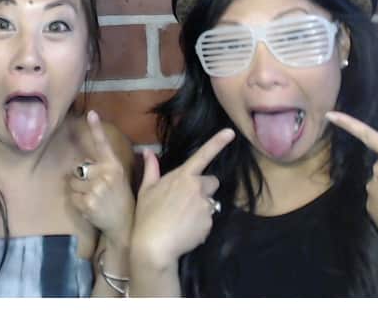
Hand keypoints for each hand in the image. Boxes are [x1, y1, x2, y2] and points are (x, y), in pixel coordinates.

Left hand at [68, 111, 134, 245]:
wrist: (125, 227)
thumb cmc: (122, 200)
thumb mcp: (121, 179)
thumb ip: (108, 166)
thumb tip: (93, 156)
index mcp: (115, 166)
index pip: (103, 144)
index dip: (96, 128)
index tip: (91, 113)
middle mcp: (106, 175)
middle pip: (78, 168)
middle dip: (81, 178)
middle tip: (96, 190)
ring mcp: (96, 189)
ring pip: (72, 182)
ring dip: (78, 191)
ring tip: (93, 199)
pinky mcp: (87, 203)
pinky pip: (72, 197)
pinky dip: (76, 203)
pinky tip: (90, 208)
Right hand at [131, 129, 234, 270]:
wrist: (155, 245)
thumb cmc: (147, 215)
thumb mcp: (146, 190)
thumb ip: (151, 169)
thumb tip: (148, 152)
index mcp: (183, 176)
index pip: (203, 155)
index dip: (218, 142)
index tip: (231, 132)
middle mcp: (198, 187)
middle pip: (211, 182)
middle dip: (204, 189)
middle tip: (186, 201)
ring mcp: (205, 205)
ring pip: (210, 202)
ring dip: (201, 207)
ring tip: (183, 219)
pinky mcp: (209, 223)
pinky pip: (208, 220)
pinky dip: (200, 225)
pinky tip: (186, 231)